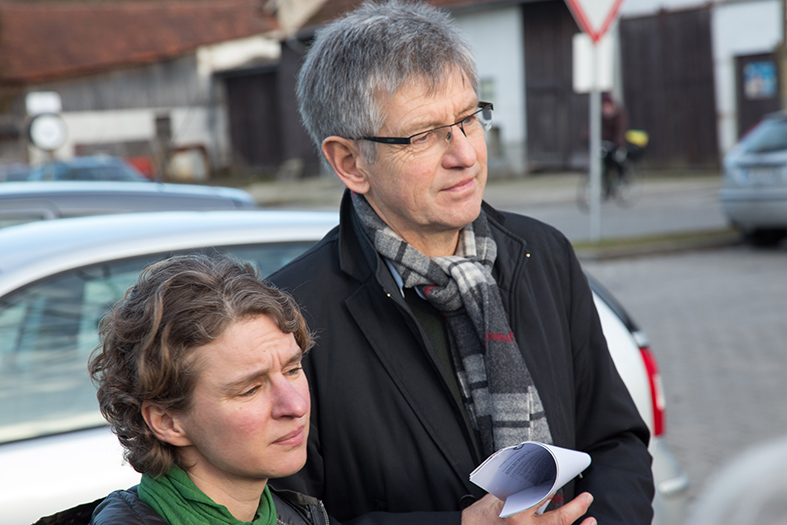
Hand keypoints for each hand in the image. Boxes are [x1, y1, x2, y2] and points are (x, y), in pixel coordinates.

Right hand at [461, 492, 595, 524]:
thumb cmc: (477, 522)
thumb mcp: (489, 501)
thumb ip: (508, 488)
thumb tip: (522, 474)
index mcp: (515, 515)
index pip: (542, 496)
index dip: (554, 485)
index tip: (561, 479)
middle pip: (559, 519)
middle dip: (577, 508)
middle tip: (587, 498)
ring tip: (591, 519)